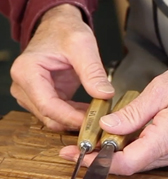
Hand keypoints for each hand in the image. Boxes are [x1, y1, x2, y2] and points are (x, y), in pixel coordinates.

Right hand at [10, 4, 113, 130]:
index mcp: (27, 72)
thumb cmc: (65, 31)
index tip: (94, 121)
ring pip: (54, 120)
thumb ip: (93, 72)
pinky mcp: (42, 98)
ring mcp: (31, 95)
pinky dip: (76, 116)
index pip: (48, 105)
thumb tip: (105, 95)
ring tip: (100, 114)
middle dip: (76, 122)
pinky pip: (59, 115)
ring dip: (77, 120)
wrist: (58, 27)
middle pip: (50, 116)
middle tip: (103, 120)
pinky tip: (92, 111)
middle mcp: (23, 86)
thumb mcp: (83, 46)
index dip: (72, 118)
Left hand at [59, 52, 167, 174]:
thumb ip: (134, 112)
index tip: (76, 156)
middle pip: (130, 167)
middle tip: (74, 149)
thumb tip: (108, 126)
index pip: (128, 163)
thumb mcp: (163, 88)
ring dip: (114, 156)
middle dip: (100, 161)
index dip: (99, 163)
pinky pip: (150, 156)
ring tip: (92, 142)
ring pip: (139, 163)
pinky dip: (130, 151)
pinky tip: (118, 139)